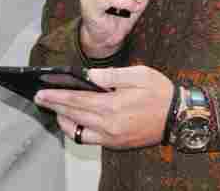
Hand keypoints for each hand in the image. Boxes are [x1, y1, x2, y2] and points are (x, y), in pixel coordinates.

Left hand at [34, 65, 172, 149]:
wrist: (179, 117)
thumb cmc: (160, 92)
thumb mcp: (138, 74)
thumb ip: (111, 75)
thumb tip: (89, 76)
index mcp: (112, 106)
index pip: (76, 101)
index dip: (56, 96)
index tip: (41, 91)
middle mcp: (109, 126)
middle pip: (73, 116)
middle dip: (54, 106)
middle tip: (40, 98)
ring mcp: (112, 138)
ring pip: (78, 132)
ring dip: (64, 120)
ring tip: (56, 109)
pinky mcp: (116, 144)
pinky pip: (89, 140)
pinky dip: (78, 130)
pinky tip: (74, 120)